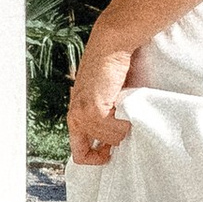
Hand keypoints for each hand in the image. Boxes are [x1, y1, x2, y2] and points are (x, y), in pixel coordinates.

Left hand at [66, 22, 133, 165]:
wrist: (112, 44)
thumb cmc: (115, 67)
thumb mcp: (108, 97)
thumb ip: (109, 117)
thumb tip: (121, 139)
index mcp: (75, 113)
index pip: (79, 152)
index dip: (96, 157)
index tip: (112, 152)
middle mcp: (75, 116)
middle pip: (90, 152)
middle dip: (111, 145)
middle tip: (124, 130)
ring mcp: (82, 114)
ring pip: (109, 141)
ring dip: (123, 129)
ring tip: (127, 108)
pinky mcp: (94, 110)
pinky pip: (116, 132)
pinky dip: (127, 123)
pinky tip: (127, 104)